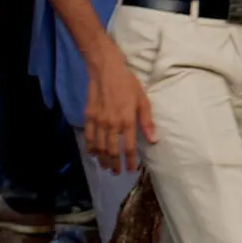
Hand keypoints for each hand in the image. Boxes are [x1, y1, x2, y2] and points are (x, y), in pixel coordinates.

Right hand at [84, 39, 156, 172]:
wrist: (106, 69)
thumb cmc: (128, 83)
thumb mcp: (143, 100)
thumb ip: (147, 121)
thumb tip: (153, 140)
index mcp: (127, 120)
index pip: (128, 148)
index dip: (130, 161)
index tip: (131, 170)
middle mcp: (112, 124)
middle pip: (112, 151)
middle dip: (115, 165)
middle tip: (117, 173)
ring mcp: (98, 121)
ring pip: (99, 147)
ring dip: (103, 160)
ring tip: (106, 167)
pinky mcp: (88, 117)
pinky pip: (88, 137)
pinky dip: (90, 148)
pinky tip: (94, 154)